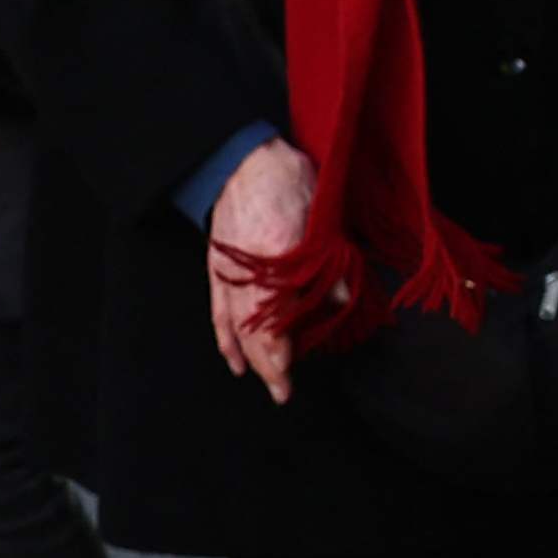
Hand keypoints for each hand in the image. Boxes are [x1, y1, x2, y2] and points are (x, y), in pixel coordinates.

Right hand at [203, 136, 321, 402]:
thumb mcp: (321, 224)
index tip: (288, 380)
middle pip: (253, 334)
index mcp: (275, 264)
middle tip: (282, 393)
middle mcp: (246, 276)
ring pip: (234, 328)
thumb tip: (340, 301)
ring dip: (249, 358)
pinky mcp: (217, 269)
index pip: (273, 325)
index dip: (279, 358)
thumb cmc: (289, 186)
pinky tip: (233, 359)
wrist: (244, 163)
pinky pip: (218, 312)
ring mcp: (227, 274)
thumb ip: (330, 267)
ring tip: (264, 381)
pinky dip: (224, 338)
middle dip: (269, 367)